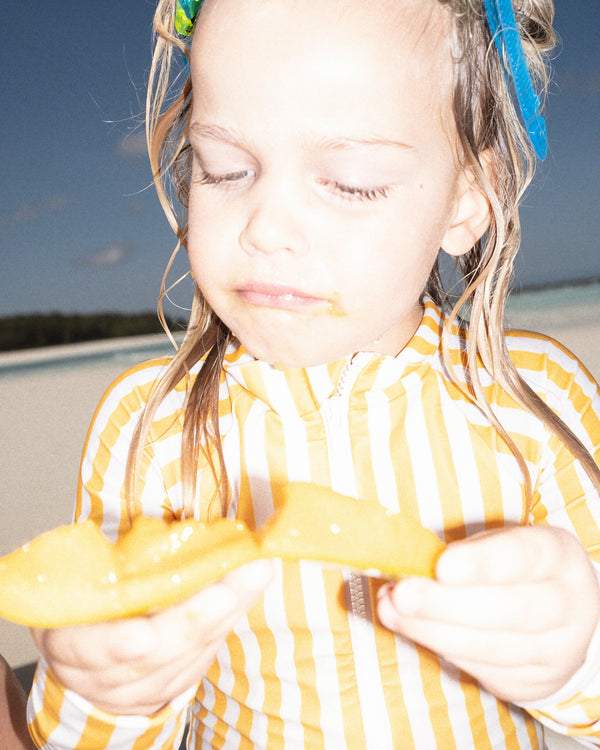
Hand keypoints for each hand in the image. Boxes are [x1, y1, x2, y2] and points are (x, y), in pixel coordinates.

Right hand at [31, 559, 273, 714]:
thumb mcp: (81, 579)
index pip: (85, 647)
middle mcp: (100, 673)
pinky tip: (246, 592)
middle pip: (151, 657)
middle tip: (226, 591)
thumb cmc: (87, 604)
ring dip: (223, 616)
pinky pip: (200, 660)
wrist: (89, 658)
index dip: (113, 644)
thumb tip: (155, 521)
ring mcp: (136, 688)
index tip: (145, 636)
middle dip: (193, 620)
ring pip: (184, 659)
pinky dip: (225, 625)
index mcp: (68, 639)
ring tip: (252, 576)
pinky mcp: (169, 688)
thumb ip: (107, 561)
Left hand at [377, 526, 599, 702]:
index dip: (483, 563)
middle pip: (510, 610)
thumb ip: (458, 554)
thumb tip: (405, 568)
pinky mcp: (534, 682)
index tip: (442, 566)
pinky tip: (413, 630)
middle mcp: (569, 603)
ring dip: (433, 630)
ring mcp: (557, 650)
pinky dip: (441, 649)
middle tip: (402, 595)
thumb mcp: (494, 545)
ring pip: (492, 648)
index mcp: (558, 555)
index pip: (525, 556)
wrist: (555, 614)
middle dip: (448, 604)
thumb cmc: (509, 567)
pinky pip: (483, 670)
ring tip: (391, 611)